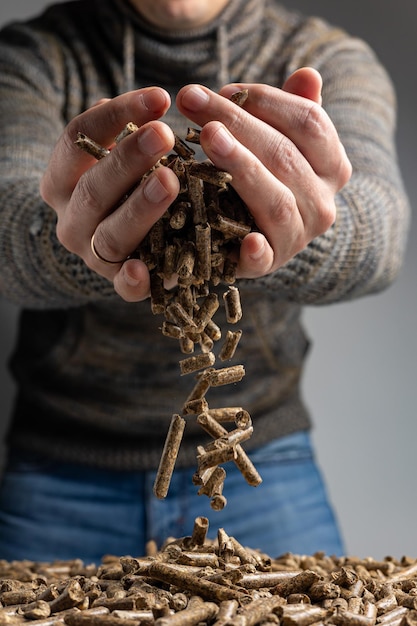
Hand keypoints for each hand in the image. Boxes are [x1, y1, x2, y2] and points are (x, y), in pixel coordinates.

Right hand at [40, 87, 179, 300]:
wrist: (99, 239)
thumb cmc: (114, 185)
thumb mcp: (109, 155)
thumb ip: (123, 132)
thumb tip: (152, 102)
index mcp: (61, 178)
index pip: (79, 138)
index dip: (117, 116)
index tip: (160, 98)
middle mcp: (71, 217)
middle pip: (94, 187)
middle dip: (129, 160)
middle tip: (164, 135)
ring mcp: (92, 254)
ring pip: (111, 234)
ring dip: (140, 208)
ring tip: (170, 182)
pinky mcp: (118, 282)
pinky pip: (122, 288)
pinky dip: (132, 281)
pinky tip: (143, 271)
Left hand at [176, 68, 351, 278]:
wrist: (264, 236)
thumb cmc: (269, 178)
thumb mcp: (284, 142)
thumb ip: (292, 111)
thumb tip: (308, 75)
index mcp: (332, 167)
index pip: (309, 122)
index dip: (266, 99)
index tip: (223, 87)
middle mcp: (322, 204)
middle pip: (285, 155)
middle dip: (237, 122)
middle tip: (192, 99)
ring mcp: (296, 238)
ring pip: (275, 200)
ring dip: (241, 166)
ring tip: (207, 137)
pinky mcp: (267, 264)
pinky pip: (264, 259)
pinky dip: (255, 251)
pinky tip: (245, 241)